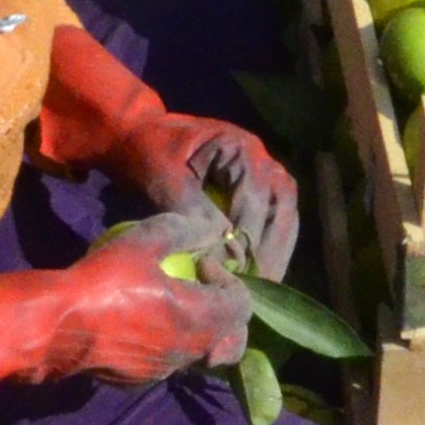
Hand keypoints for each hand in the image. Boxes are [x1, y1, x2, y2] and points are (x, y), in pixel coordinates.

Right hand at [38, 218, 258, 386]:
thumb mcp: (141, 242)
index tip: (201, 264)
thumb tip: (208, 229)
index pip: (242, 305)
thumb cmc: (102, 282)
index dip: (228, 279)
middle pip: (233, 343)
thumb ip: (180, 231)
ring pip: (202, 356)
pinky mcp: (140, 380)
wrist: (56, 327)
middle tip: (205, 292)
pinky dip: (170, 343)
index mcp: (200, 320)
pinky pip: (170, 362)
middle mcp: (190, 352)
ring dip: (199, 330)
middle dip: (229, 317)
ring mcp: (165, 370)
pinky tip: (141, 322)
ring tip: (173, 305)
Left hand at [133, 112, 302, 277]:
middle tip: (254, 289)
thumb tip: (224, 249)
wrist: (140, 134)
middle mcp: (262, 161)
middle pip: (281, 211)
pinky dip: (270, 250)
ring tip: (260, 288)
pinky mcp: (258, 193)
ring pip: (284, 219)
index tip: (233, 274)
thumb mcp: (164, 177)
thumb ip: (193, 209)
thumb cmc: (148, 151)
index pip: (254, 200)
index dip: (245, 239)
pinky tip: (258, 275)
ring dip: (275, 255)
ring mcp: (264, 176)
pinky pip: (275, 223)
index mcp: (241, 149)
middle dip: (269, 253)